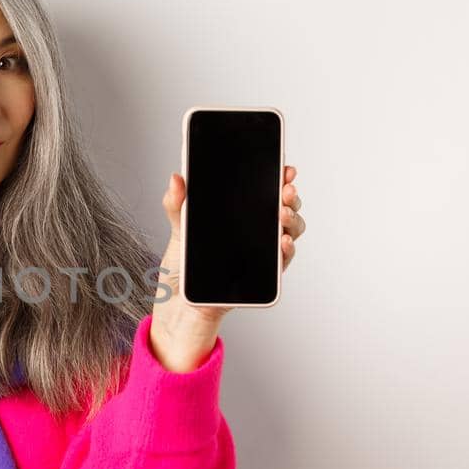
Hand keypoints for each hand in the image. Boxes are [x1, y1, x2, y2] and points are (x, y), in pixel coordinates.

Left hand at [148, 164, 305, 370]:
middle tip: (286, 189)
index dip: (280, 177)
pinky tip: (282, 241)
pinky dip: (287, 249)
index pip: (267, 189)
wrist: (179, 301)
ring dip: (292, 219)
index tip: (285, 167)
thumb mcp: (178, 228)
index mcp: (241, 212)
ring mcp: (263, 251)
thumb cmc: (183, 264)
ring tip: (282, 213)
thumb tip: (176, 178)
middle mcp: (257, 229)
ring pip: (290, 230)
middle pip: (284, 206)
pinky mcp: (264, 274)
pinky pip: (283, 260)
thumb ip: (177, 203)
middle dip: (290, 194)